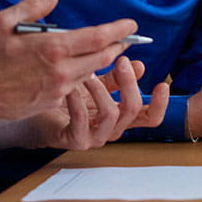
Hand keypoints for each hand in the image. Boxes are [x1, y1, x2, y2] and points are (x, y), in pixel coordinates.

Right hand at [0, 0, 136, 121]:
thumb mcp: (4, 21)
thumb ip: (33, 6)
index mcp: (53, 47)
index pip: (97, 37)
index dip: (118, 31)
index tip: (131, 25)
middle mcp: (62, 70)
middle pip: (102, 57)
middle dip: (117, 47)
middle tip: (125, 38)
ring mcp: (60, 89)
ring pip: (91, 73)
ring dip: (100, 61)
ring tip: (103, 50)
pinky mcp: (54, 101)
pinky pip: (76, 86)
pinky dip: (81, 75)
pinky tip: (75, 68)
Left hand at [21, 56, 170, 149]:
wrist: (39, 114)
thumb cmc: (69, 98)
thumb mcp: (97, 84)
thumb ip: (117, 77)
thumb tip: (138, 64)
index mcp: (121, 117)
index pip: (150, 117)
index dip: (160, 103)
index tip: (162, 83)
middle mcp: (112, 129)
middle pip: (133, 110)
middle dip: (129, 82)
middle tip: (121, 61)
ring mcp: (95, 138)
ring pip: (110, 114)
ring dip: (100, 88)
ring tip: (88, 72)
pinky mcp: (75, 140)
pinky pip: (82, 119)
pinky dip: (78, 99)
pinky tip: (71, 86)